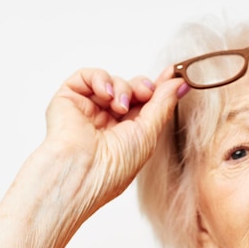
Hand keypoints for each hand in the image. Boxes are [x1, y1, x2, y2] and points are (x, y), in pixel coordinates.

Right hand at [44, 67, 187, 215]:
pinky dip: (100, 79)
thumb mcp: (149, 134)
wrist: (82, 173)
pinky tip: (105, 95)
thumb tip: (180, 84)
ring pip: (112, 81)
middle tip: (146, 93)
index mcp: (128, 134)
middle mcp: (108, 122)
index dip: (160, 88)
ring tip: (120, 106)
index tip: (174, 74)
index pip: (145, 104)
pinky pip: (87, 76)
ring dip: (122, 88)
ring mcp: (88, 110)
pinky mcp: (68, 100)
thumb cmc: (113, 167)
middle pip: (131, 89)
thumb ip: (163, 105)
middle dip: (142, 87)